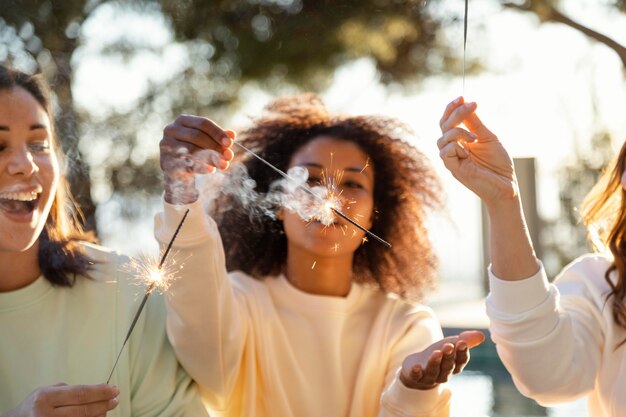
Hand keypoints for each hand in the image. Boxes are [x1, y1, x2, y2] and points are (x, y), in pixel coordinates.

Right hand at [4, 383, 118, 416]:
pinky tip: (97, 416)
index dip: (100, 391)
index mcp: (45, 398)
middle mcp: (47, 415)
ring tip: (107, 407)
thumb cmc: (36, 405)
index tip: (114, 389)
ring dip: (100, 414)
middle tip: (116, 398)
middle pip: (84, 409)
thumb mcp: (48, 392)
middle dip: (104, 403)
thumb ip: (69, 391)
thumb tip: (97, 391)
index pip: (80, 393)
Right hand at [160, 115, 234, 203]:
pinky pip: (186, 164)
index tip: (229, 143)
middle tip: (229, 156)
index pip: (203, 123)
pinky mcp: (166, 161)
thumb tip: (232, 134)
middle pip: (197, 136)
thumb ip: (218, 137)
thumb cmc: (195, 150)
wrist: (177, 169)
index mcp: (183, 121)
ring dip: (211, 158)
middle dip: (215, 147)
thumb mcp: (207, 142)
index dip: (217, 133)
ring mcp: (166, 146)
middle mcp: (171, 130)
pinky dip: (201, 168)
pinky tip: (212, 170)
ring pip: (192, 150)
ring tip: (223, 165)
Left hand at [400, 330, 484, 389]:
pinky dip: (416, 372)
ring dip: (435, 362)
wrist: (417, 368)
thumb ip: (465, 340)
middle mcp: (443, 374)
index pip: (461, 361)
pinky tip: (416, 367)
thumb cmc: (438, 355)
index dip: (462, 353)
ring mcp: (429, 377)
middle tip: (449, 346)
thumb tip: (482, 335)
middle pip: (448, 366)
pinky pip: (416, 376)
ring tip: (436, 353)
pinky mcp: (415, 377)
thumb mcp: (451, 345)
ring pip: (433, 371)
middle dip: (449, 356)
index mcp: (454, 366)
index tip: (462, 343)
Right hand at [437, 97, 516, 204]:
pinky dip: (455, 145)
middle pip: (443, 126)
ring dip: (457, 131)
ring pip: (442, 139)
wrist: (506, 186)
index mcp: (460, 140)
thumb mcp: (488, 137)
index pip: (448, 121)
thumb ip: (475, 123)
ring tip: (475, 136)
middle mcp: (453, 149)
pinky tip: (470, 146)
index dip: (452, 109)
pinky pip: (445, 152)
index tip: (462, 97)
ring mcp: (452, 159)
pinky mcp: (454, 169)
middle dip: (455, 113)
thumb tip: (467, 103)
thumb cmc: (498, 164)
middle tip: (469, 105)